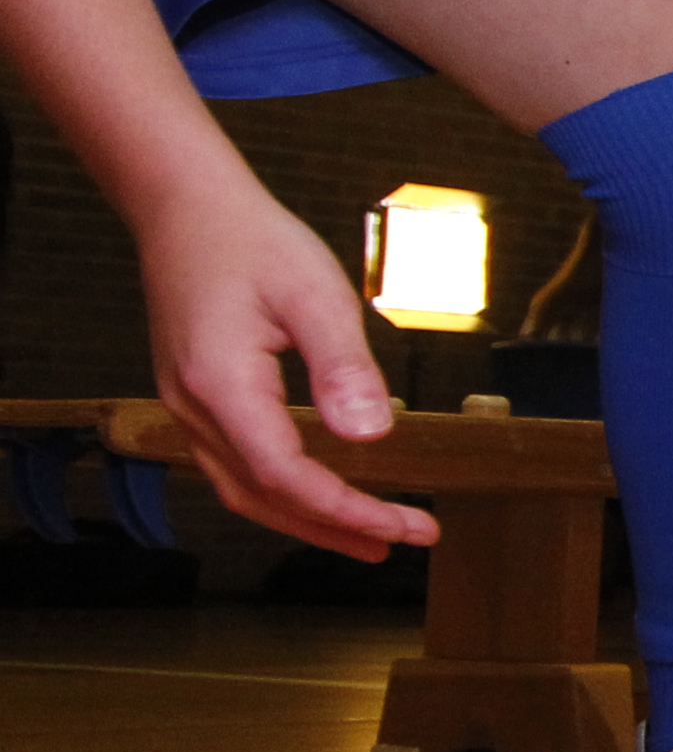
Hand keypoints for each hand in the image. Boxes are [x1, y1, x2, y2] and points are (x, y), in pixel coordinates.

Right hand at [136, 178, 434, 556]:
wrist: (187, 208)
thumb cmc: (254, 242)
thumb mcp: (316, 295)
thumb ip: (344, 368)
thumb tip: (374, 435)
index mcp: (222, 386)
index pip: (286, 477)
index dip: (348, 511)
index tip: (408, 526)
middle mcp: (192, 407)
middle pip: (263, 497)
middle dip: (335, 528)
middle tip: (404, 543)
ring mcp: (185, 405)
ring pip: (243, 489)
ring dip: (306, 520)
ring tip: (370, 539)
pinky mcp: (193, 397)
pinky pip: (234, 465)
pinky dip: (280, 494)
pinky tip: (319, 497)